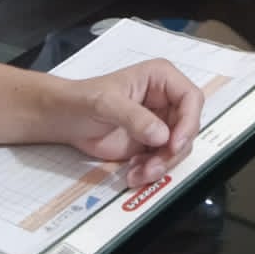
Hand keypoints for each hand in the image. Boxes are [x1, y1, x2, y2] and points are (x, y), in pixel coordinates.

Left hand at [47, 60, 203, 187]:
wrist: (63, 119)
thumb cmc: (82, 100)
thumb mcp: (106, 104)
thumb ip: (134, 117)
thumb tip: (162, 136)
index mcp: (161, 79)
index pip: (191, 98)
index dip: (189, 122)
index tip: (174, 144)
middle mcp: (165, 100)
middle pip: (188, 128)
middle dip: (172, 151)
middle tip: (153, 166)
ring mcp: (159, 123)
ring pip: (177, 148)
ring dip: (161, 165)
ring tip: (137, 174)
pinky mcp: (150, 143)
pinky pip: (162, 160)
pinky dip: (151, 171)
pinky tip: (132, 173)